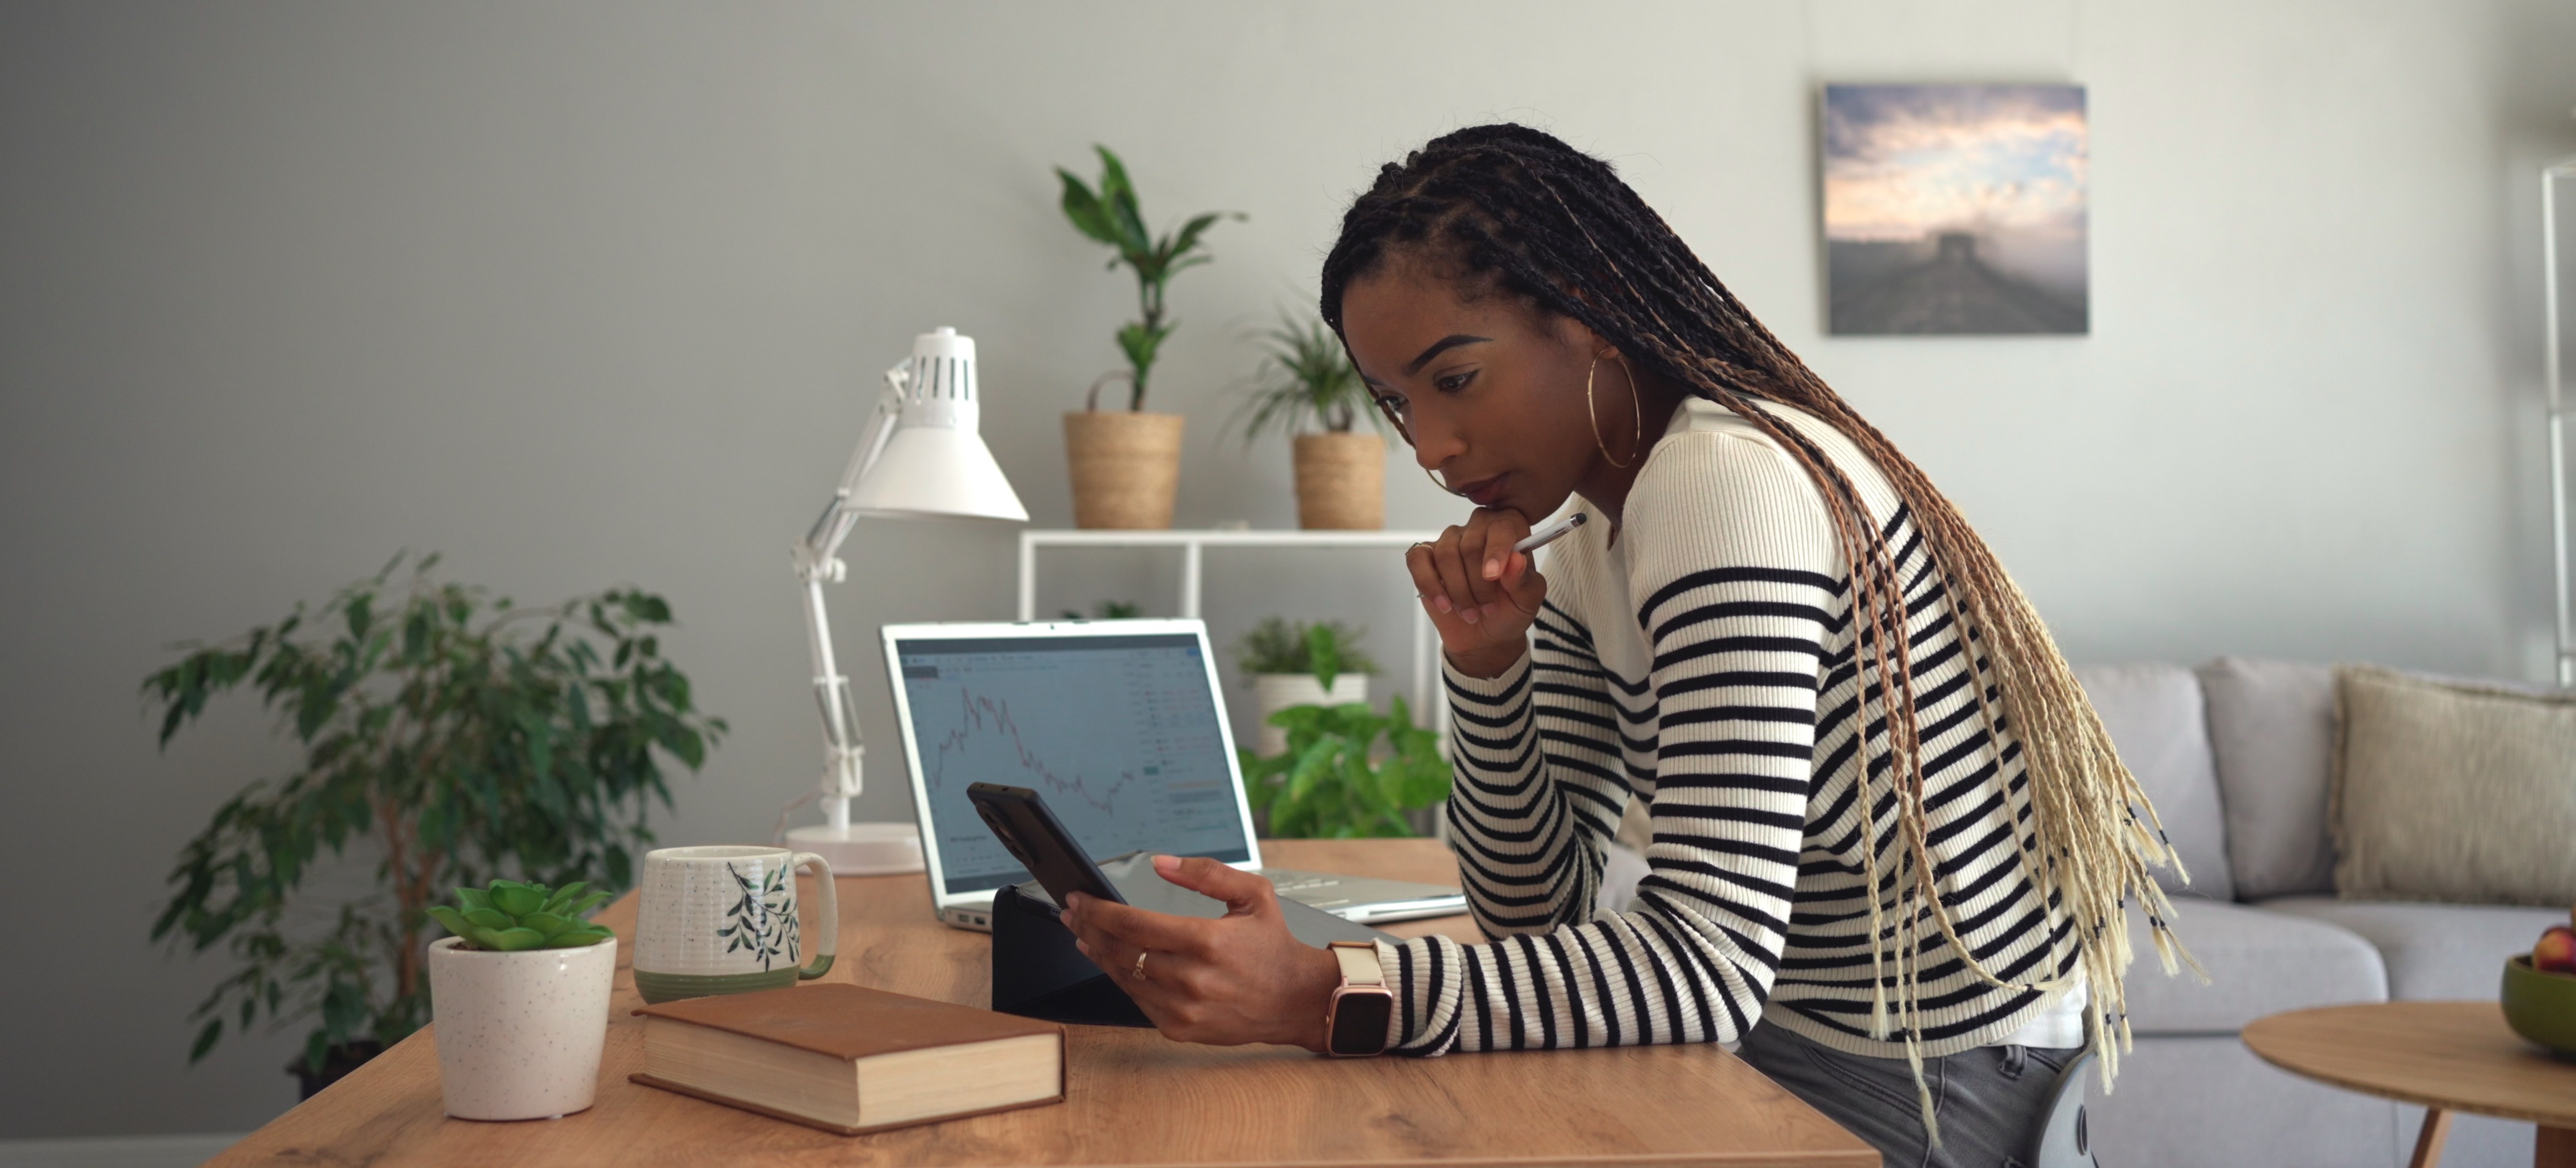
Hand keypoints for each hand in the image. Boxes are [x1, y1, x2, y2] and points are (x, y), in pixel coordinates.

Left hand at [1059, 855, 1342, 1050]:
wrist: (1296, 1000)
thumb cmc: (1274, 947)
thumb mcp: (1253, 895)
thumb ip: (1206, 873)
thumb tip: (1161, 863)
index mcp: (1207, 941)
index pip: (1134, 924)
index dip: (1099, 910)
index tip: (1081, 898)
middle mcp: (1192, 978)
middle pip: (1121, 951)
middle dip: (1089, 928)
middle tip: (1073, 913)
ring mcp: (1184, 1008)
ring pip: (1124, 978)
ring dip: (1099, 954)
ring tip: (1085, 935)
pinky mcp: (1180, 1028)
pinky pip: (1138, 1001)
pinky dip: (1122, 980)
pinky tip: (1114, 963)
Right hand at [1407, 507, 1547, 677]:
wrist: (1485, 634)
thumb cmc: (1509, 610)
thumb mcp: (1527, 601)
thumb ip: (1524, 580)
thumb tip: (1516, 560)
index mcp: (1509, 531)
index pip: (1502, 527)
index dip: (1497, 550)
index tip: (1493, 575)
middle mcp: (1478, 528)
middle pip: (1470, 545)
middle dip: (1478, 584)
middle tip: (1488, 608)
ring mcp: (1450, 541)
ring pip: (1446, 555)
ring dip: (1458, 591)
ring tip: (1470, 613)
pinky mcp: (1426, 556)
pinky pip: (1418, 560)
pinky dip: (1430, 585)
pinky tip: (1444, 605)